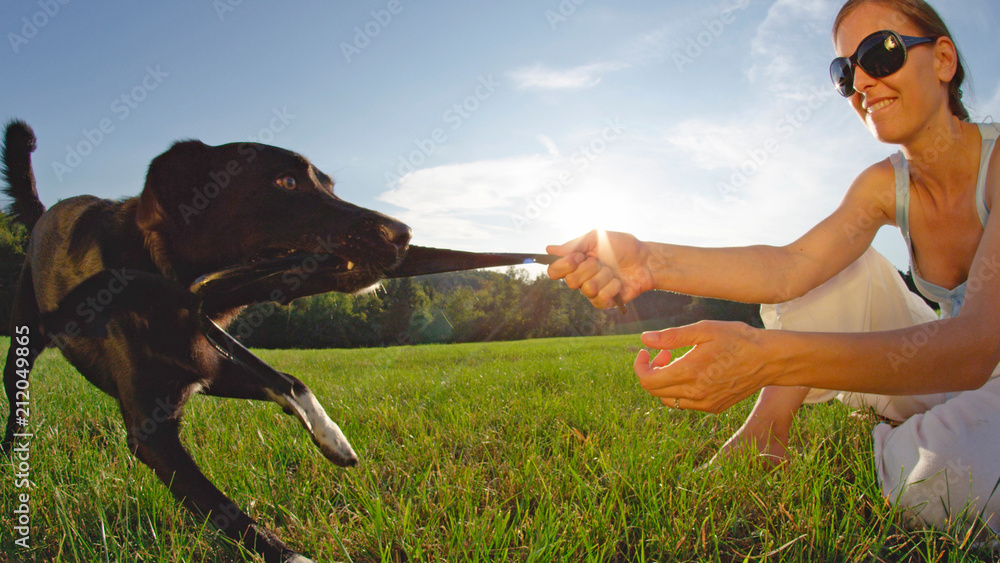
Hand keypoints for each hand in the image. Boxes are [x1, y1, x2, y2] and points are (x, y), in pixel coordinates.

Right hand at [545, 230, 654, 308]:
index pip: (554, 271)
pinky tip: (618, 282)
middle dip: (589, 269)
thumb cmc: (622, 246)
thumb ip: (574, 244)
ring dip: (604, 276)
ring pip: (587, 289)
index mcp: (576, 262)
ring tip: (613, 271)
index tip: (579, 256)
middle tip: (601, 261)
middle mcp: (581, 278)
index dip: (564, 266)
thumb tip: (550, 250)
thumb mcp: (597, 237)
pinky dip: (612, 287)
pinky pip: (600, 298)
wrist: (646, 259)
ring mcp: (592, 291)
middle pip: (570, 281)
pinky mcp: (605, 302)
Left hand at [633, 321, 769, 413]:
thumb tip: (645, 339)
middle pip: (655, 391)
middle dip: (652, 371)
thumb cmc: (737, 339)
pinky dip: (680, 389)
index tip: (645, 351)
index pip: (648, 381)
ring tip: (679, 361)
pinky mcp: (714, 407)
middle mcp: (695, 393)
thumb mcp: (704, 330)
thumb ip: (672, 336)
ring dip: (665, 381)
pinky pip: (686, 403)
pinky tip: (694, 372)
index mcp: (690, 373)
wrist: (769, 359)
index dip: (640, 366)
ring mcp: (705, 403)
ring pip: (668, 399)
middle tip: (666, 353)